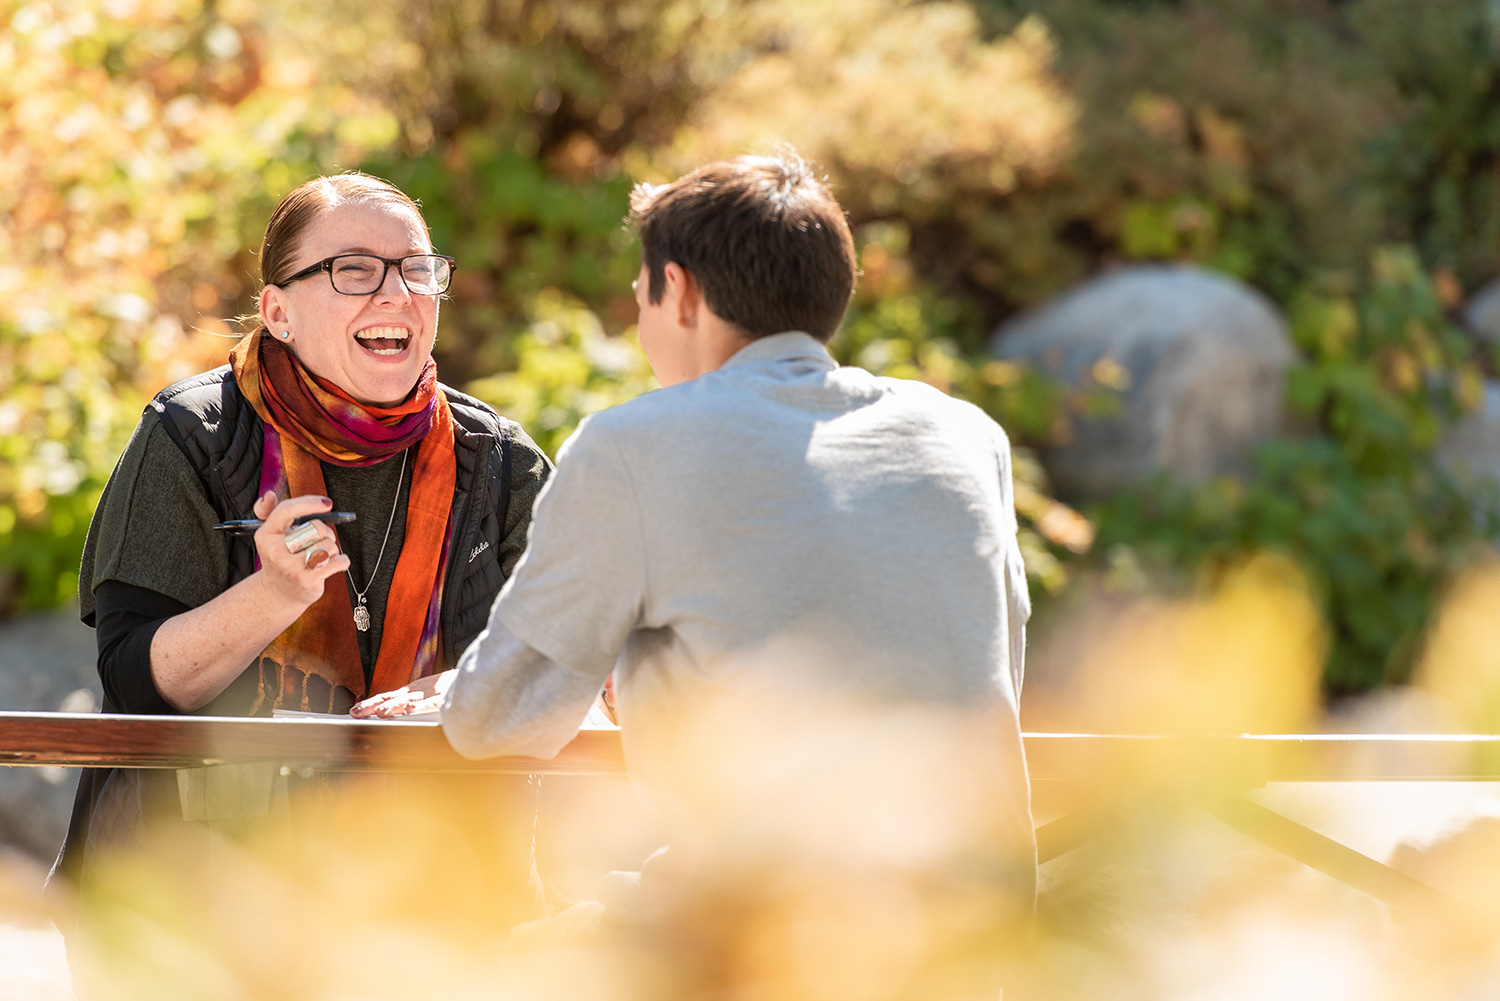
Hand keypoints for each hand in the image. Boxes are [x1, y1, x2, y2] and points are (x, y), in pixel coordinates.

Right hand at [251, 491, 350, 608]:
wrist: (278, 593)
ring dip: (332, 548)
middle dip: (325, 532)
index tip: (327, 503)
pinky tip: (331, 564)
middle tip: (320, 540)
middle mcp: (275, 551)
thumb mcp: (272, 535)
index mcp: (266, 535)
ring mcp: (291, 568)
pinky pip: (338, 561)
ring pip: (329, 545)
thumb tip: (268, 495)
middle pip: (315, 528)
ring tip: (322, 555)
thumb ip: (270, 511)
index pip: (287, 510)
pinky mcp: (307, 581)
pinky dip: (341, 561)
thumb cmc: (280, 557)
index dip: (309, 503)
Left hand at [351, 669, 453, 717]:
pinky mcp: (444, 698)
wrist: (474, 678)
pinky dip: (419, 707)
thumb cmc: (450, 689)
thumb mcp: (427, 695)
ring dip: (394, 706)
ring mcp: (430, 694)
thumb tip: (394, 714)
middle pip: (391, 698)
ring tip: (381, 713)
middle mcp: (418, 691)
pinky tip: (409, 711)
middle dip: (373, 705)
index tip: (353, 710)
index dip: (370, 703)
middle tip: (356, 712)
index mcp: (412, 691)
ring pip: (408, 701)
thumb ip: (412, 704)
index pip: (387, 696)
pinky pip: (431, 704)